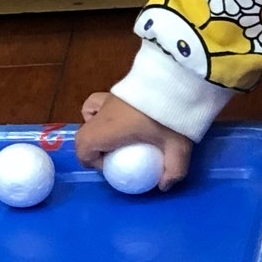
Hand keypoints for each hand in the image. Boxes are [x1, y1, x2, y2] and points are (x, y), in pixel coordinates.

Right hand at [74, 89, 196, 190]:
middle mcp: (104, 112)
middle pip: (85, 132)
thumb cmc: (171, 115)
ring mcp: (111, 96)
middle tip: (119, 153)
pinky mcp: (121, 86)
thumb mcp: (178, 146)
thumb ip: (173, 169)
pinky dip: (107, 109)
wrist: (177, 76)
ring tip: (122, 134)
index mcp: (109, 129)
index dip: (92, 161)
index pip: (83, 147)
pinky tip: (128, 114)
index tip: (114, 165)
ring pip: (91, 112)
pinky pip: (103, 100)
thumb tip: (165, 185)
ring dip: (99, 126)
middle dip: (95, 147)